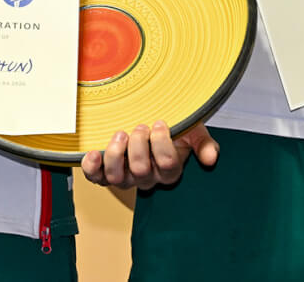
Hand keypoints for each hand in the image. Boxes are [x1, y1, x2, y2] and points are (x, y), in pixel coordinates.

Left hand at [81, 121, 217, 189]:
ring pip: (117, 178)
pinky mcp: (106, 173)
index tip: (159, 124)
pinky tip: (93, 153)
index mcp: (169, 170)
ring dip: (116, 155)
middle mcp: (147, 177)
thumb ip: (204, 143)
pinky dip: (92, 168)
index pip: (167, 166)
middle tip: (140, 127)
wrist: (152, 124)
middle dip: (139, 146)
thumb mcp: (194, 132)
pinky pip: (96, 178)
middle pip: (141, 171)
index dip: (162, 144)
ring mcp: (125, 177)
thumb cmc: (173, 130)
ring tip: (120, 135)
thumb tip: (211, 157)